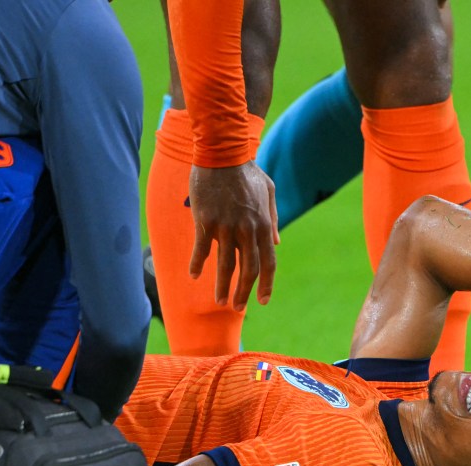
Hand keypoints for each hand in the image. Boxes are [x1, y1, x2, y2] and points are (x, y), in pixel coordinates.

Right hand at [188, 161, 279, 309]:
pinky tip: (193, 275)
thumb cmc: (246, 171)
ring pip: (226, 265)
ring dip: (222, 286)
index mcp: (263, 225)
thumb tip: (276, 242)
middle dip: (244, 292)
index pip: (268, 263)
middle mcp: (247, 229)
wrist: (223, 152)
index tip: (263, 300)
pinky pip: (202, 249)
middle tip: (237, 307)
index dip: (266, 284)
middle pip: (248, 270)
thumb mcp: (268, 191)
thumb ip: (272, 218)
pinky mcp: (206, 221)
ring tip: (219, 301)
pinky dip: (198, 264)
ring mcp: (226, 226)